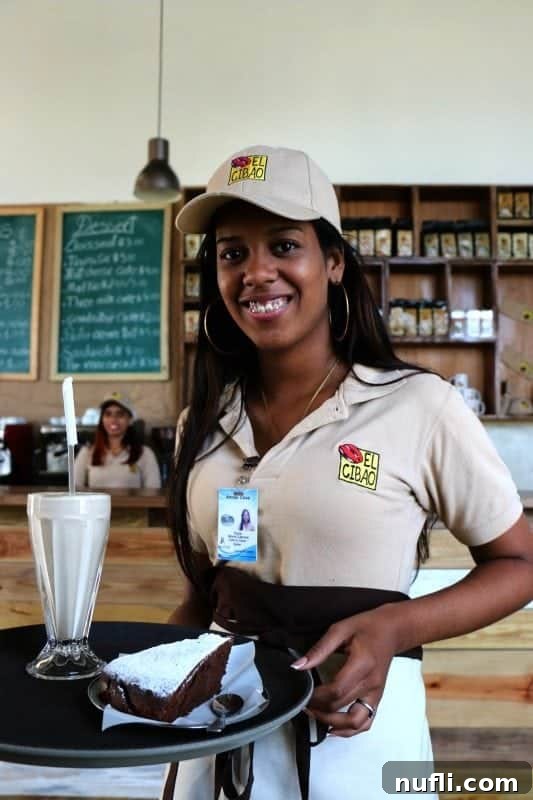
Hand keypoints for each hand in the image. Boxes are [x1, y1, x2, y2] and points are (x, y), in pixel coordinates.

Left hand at [292, 607, 396, 736]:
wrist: (392, 630)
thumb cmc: (367, 626)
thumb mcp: (340, 629)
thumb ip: (319, 649)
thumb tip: (298, 666)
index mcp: (363, 664)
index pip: (337, 690)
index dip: (317, 697)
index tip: (303, 693)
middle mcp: (372, 684)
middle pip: (342, 707)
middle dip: (319, 709)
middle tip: (303, 702)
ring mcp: (376, 694)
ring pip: (356, 722)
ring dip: (333, 724)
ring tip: (316, 715)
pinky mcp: (377, 698)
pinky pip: (366, 722)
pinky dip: (349, 730)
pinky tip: (333, 726)